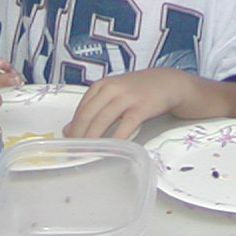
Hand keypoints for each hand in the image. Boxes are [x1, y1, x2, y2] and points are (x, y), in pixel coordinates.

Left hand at [65, 70, 195, 139]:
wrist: (167, 82)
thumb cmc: (138, 89)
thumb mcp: (112, 93)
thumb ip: (92, 108)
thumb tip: (68, 129)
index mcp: (102, 84)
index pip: (82, 108)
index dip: (73, 127)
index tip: (68, 142)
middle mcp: (112, 88)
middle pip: (89, 114)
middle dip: (79, 134)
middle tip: (74, 150)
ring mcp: (127, 97)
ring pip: (103, 120)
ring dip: (92, 138)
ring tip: (86, 152)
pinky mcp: (142, 107)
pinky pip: (126, 126)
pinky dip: (117, 139)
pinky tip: (112, 150)